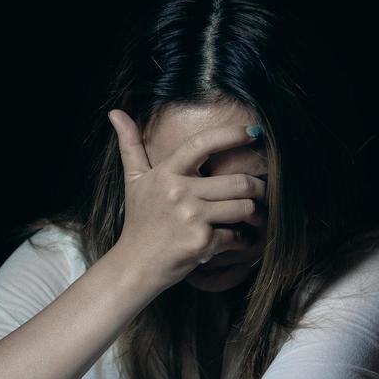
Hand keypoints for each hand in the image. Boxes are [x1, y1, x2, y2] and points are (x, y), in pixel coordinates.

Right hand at [106, 110, 267, 290]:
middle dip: (258, 186)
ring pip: (243, 207)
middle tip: (262, 189)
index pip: (203, 144)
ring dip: (254, 213)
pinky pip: (236, 236)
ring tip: (253, 216)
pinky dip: (241, 240)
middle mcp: (179, 193)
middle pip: (237, 182)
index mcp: (166, 174)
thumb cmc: (139, 222)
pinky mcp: (202, 243)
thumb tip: (116, 113)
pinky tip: (236, 241)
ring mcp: (191, 218)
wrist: (134, 266)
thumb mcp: (133, 181)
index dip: (232, 134)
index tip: (255, 132)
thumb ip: (130, 145)